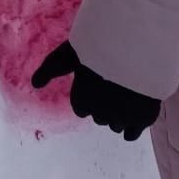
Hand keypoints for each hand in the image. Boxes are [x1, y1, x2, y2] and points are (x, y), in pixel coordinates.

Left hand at [31, 40, 159, 140]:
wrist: (137, 45)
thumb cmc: (99, 45)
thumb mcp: (70, 51)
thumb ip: (51, 68)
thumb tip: (34, 83)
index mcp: (82, 100)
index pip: (81, 108)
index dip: (88, 95)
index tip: (96, 83)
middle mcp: (100, 114)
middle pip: (99, 116)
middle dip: (104, 105)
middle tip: (112, 86)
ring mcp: (123, 118)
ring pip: (116, 125)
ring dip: (118, 115)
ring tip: (126, 96)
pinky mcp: (144, 118)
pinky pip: (133, 133)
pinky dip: (132, 129)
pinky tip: (133, 123)